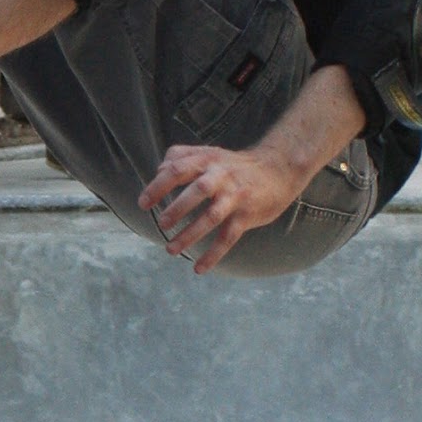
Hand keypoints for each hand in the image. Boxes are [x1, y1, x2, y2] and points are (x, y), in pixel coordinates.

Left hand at [137, 142, 304, 273]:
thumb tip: (159, 171)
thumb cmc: (234, 165)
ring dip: (190, 235)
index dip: (158, 186)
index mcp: (207, 161)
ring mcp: (235, 197)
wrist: (277, 170)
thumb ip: (181, 157)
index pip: (178, 170)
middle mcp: (221, 177)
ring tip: (170, 249)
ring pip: (212, 217)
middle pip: (197, 190)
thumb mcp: (208, 153)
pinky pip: (228, 237)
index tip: (143, 204)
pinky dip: (213, 254)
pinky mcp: (247, 215)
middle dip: (177, 208)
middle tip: (161, 224)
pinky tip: (199, 268)